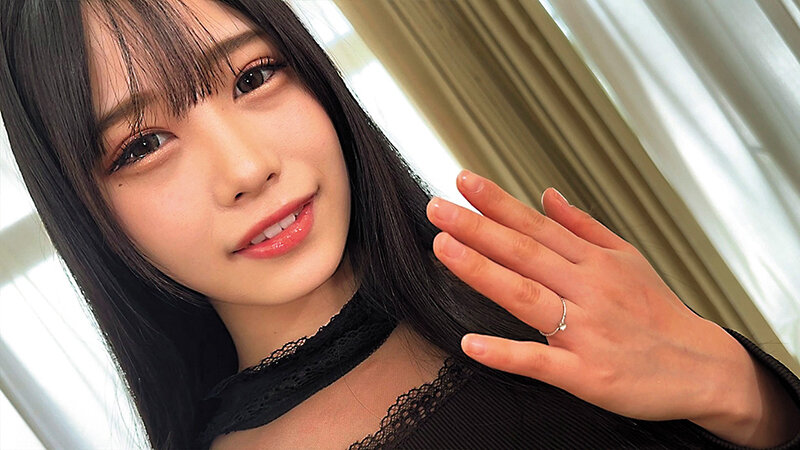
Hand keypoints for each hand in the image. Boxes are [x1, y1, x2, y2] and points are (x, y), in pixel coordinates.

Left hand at [425, 169, 797, 444]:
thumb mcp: (629, 258)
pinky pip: (540, 361)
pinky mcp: (587, 374)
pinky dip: (507, 352)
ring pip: (527, 296)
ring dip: (483, 272)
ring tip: (445, 250)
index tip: (463, 182)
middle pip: (524, 253)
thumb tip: (548, 195)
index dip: (497, 202)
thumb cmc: (660, 313)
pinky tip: (473, 343)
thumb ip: (583, 226)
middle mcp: (587, 290)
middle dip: (477, 228)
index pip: (536, 225)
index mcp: (594, 262)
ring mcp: (586, 332)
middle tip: (437, 209)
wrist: (704, 368)